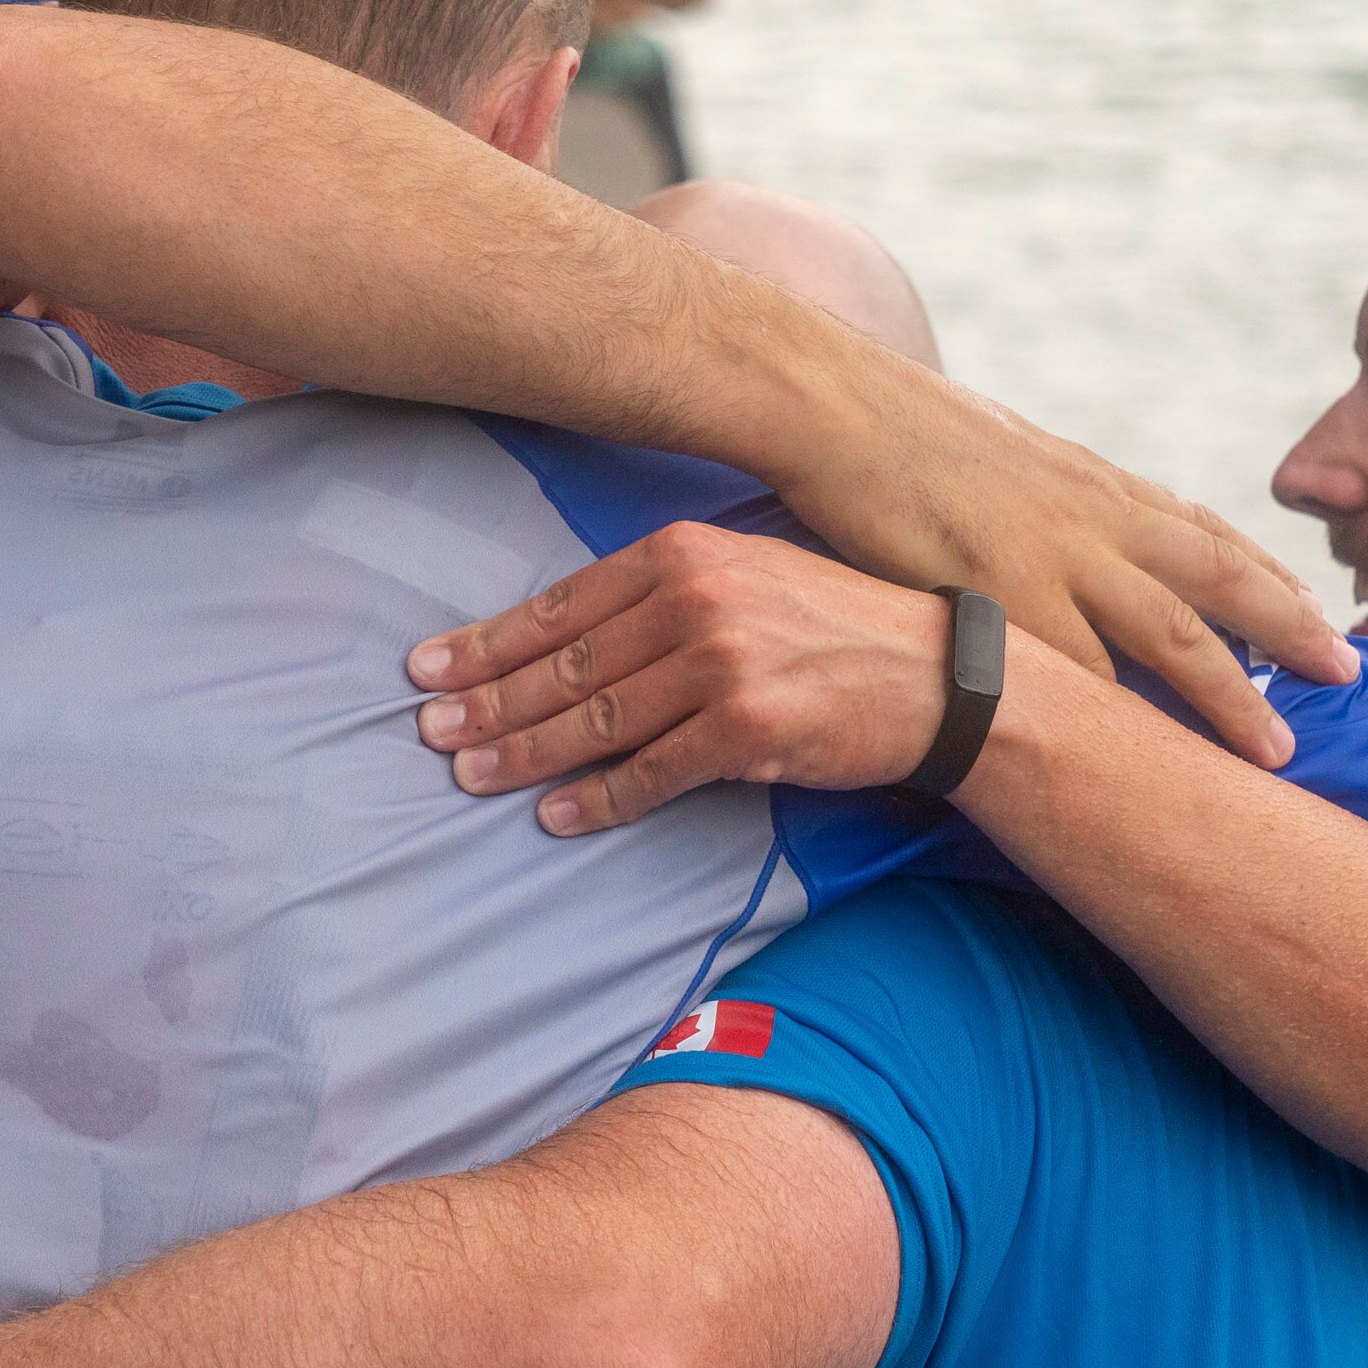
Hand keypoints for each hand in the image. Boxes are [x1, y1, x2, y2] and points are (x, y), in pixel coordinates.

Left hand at [414, 524, 1016, 832]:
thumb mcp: (745, 574)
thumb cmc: (834, 626)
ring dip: (525, 753)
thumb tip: (571, 636)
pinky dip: (598, 797)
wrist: (938, 676)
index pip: (562, 606)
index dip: (488, 641)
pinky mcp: (749, 728)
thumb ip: (662, 592)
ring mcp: (722, 663)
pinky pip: (653, 771)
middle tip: (428, 731)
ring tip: (469, 775)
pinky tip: (554, 815)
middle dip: (488, 701)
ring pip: (597, 718)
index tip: (429, 667)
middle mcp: (696, 600)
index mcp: (684, 553)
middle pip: (566, 664)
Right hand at [763, 397, 1347, 768]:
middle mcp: (1094, 513)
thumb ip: (1042, 501)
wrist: (833, 403)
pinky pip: (1076, 669)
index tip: (1320, 613)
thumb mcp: (999, 456)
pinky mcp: (999, 591)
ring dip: (1231, 695)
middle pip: (1220, 575)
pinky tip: (1152, 761)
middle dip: (1292, 627)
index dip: (1268, 575)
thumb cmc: (898, 430)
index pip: (1206, 531)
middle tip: (1352, 673)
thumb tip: (1049, 528)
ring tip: (1279, 750)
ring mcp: (1052, 553)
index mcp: (1094, 481)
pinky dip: (1121, 718)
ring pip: (1171, 632)